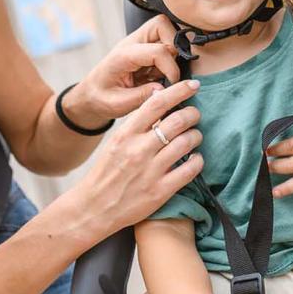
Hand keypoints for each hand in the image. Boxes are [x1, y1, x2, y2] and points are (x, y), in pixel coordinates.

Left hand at [66, 15, 181, 125]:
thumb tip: (163, 90)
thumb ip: (140, 97)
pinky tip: (159, 75)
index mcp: (123, 55)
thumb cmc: (101, 99)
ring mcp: (138, 44)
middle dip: (175, 46)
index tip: (172, 84)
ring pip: (166, 30)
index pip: (158, 50)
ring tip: (164, 74)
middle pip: (162, 25)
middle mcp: (131, 43)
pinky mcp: (144, 49)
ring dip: (172, 52)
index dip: (171, 68)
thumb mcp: (117, 105)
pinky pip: (165, 43)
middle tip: (171, 71)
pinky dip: (169, 58)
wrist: (90, 95)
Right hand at [75, 79, 204, 238]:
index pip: (156, 103)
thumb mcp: (117, 142)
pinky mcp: (160, 191)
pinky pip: (190, 169)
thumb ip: (137, 125)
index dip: (178, 90)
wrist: (94, 208)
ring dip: (196, 136)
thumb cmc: (107, 172)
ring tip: (195, 137)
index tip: (192, 85)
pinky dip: (198, 160)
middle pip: (177, 120)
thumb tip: (161, 101)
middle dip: (192, 114)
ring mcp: (150, 171)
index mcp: (126, 134)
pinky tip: (195, 159)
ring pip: (186, 142)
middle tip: (195, 115)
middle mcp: (139, 150)